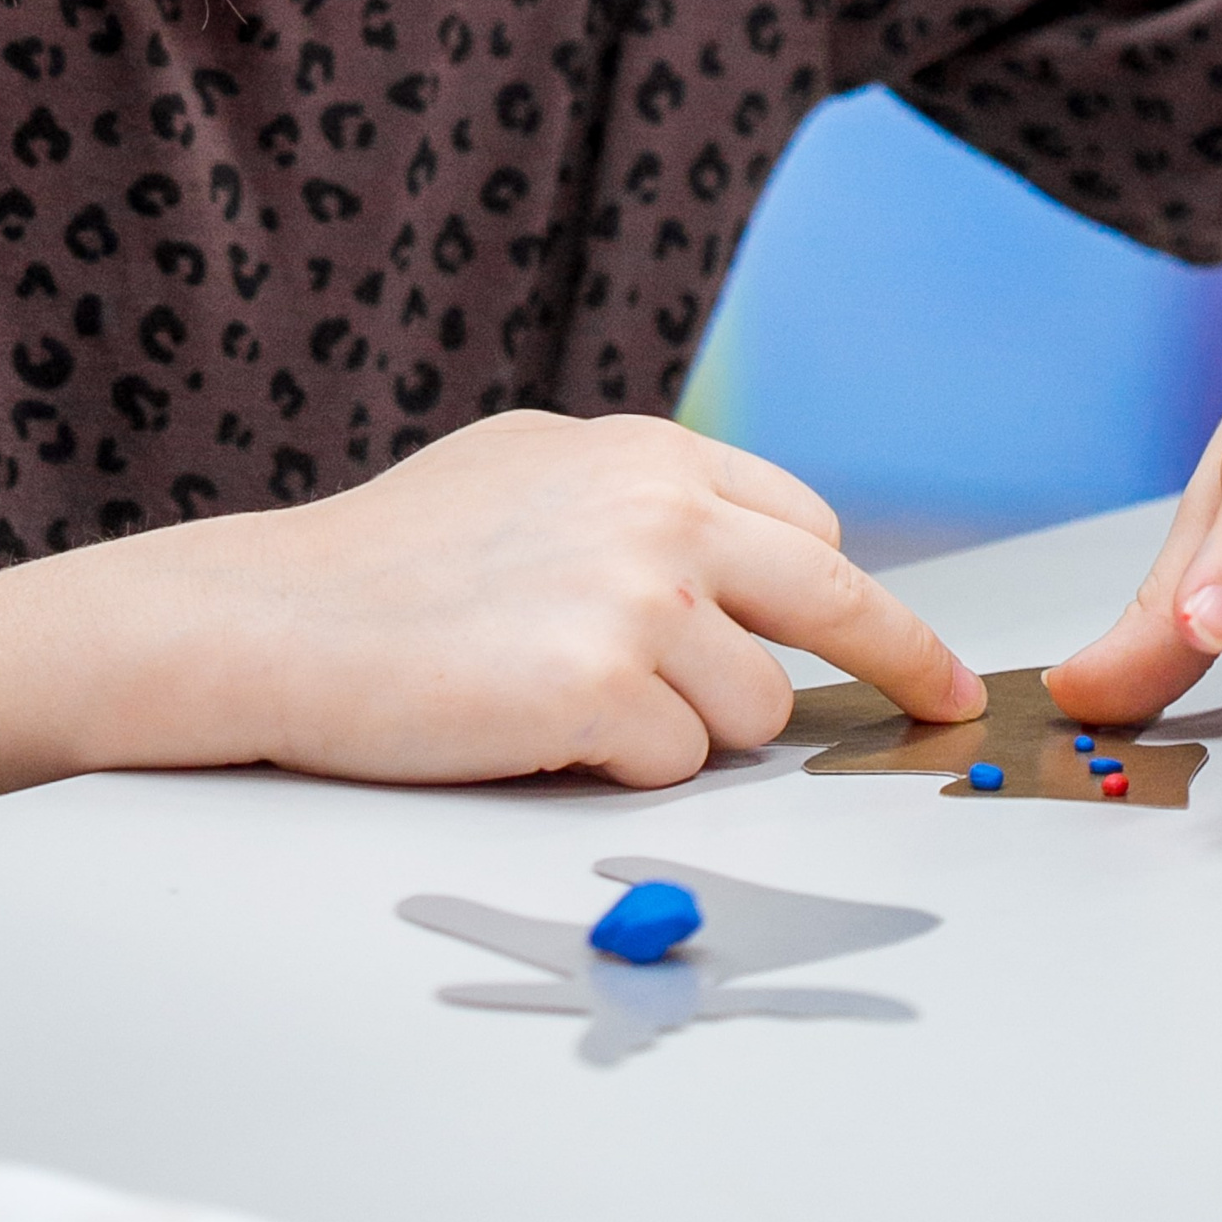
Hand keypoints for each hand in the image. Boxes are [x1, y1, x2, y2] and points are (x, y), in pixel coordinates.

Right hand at [0, 408, 978, 814]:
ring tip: (572, 708)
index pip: (806, 526)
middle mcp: (662, 504)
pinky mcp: (603, 685)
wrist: (275, 621)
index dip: (844, 596)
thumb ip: (638, 498)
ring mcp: (639, 592)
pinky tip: (540, 734)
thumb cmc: (388, 563)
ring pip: (752, 710)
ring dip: (686, 734)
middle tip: (946, 703)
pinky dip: (622, 771)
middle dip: (902, 660)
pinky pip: (676, 765)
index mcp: (650, 449)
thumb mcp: (529, 473)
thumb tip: (743, 547)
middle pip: (834, 598)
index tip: (904, 649)